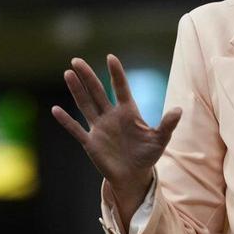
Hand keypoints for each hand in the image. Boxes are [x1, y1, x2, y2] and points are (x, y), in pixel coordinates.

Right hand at [51, 54, 181, 199]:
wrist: (134, 175)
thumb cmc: (147, 155)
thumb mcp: (160, 140)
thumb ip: (167, 125)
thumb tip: (178, 110)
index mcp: (128, 111)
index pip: (121, 88)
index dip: (116, 73)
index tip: (110, 57)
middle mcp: (111, 116)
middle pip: (97, 91)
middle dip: (88, 76)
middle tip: (76, 60)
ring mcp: (99, 128)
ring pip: (85, 105)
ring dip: (76, 90)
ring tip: (68, 73)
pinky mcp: (91, 142)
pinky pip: (76, 129)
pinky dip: (66, 121)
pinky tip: (55, 110)